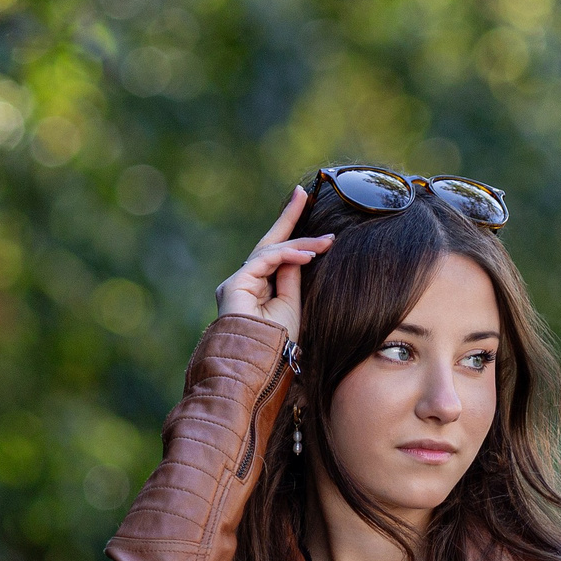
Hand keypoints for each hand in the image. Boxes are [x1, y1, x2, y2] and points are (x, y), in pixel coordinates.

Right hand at [214, 186, 332, 340]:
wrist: (259, 365)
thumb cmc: (278, 343)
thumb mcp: (291, 305)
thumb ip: (291, 278)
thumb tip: (300, 253)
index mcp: (258, 287)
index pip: (277, 253)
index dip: (290, 230)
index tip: (305, 204)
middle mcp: (245, 281)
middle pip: (269, 243)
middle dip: (288, 218)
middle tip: (304, 195)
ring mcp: (237, 281)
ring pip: (270, 251)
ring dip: (300, 245)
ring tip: (326, 243)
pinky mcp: (235, 284)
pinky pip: (265, 260)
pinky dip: (288, 255)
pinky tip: (309, 255)